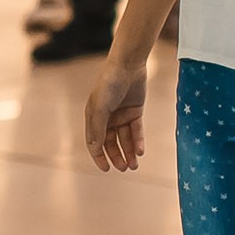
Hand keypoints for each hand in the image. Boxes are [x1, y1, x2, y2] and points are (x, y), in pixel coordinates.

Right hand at [82, 55, 148, 171]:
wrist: (128, 65)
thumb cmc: (109, 84)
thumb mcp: (100, 107)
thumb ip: (98, 129)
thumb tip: (95, 149)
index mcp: (93, 117)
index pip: (95, 142)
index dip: (99, 156)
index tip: (106, 169)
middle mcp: (106, 118)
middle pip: (111, 143)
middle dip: (117, 157)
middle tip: (124, 168)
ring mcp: (121, 115)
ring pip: (125, 139)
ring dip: (129, 152)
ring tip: (134, 165)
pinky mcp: (135, 111)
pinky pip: (136, 131)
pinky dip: (138, 141)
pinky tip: (140, 151)